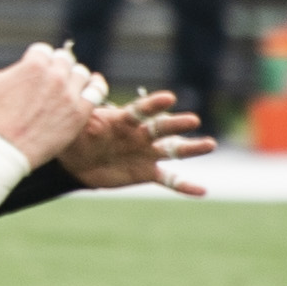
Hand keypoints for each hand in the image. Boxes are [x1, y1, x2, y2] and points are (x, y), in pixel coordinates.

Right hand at [0, 30, 99, 167]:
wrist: (5, 150)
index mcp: (35, 64)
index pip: (43, 51)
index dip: (35, 60)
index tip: (30, 74)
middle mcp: (56, 76)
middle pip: (63, 60)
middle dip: (54, 68)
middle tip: (45, 83)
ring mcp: (70, 95)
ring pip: (81, 73)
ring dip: (73, 77)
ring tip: (62, 88)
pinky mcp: (81, 112)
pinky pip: (96, 90)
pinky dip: (93, 86)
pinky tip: (87, 88)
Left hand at [55, 86, 216, 196]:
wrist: (76, 162)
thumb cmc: (77, 136)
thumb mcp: (77, 125)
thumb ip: (84, 114)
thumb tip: (84, 94)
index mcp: (125, 120)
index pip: (141, 110)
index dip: (154, 105)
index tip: (169, 98)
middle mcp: (141, 135)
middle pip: (162, 128)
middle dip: (176, 125)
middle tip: (192, 120)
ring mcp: (147, 154)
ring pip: (173, 151)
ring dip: (191, 148)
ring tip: (209, 144)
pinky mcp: (147, 173)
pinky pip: (169, 180)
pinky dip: (184, 186)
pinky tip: (202, 191)